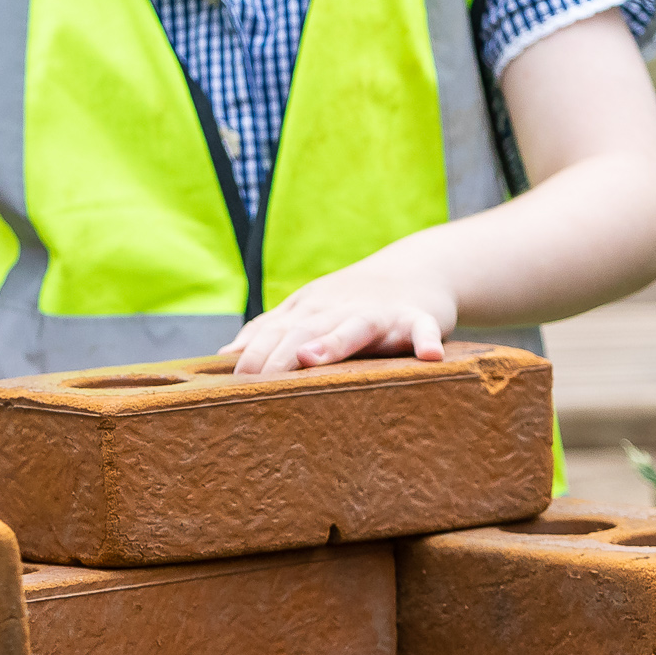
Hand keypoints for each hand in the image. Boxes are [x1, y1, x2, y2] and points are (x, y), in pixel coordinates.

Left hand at [228, 261, 457, 374]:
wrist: (417, 270)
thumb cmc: (352, 302)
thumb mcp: (308, 310)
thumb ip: (270, 331)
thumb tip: (225, 356)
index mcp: (309, 310)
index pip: (275, 332)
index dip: (254, 356)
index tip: (235, 384)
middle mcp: (338, 309)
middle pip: (304, 333)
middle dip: (278, 356)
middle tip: (256, 384)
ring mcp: (379, 313)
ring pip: (354, 328)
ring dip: (332, 342)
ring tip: (310, 358)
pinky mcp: (418, 318)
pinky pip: (424, 330)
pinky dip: (427, 340)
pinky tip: (430, 356)